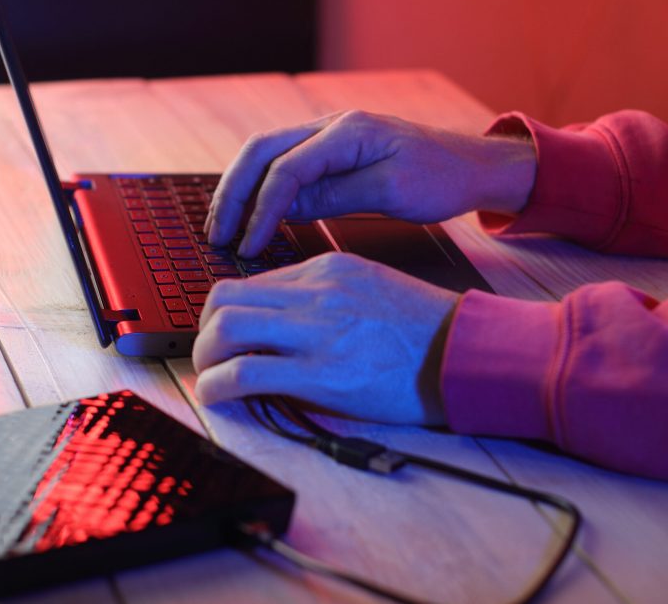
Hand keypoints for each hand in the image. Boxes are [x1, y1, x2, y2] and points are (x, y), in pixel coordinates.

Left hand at [192, 252, 459, 424]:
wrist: (463, 351)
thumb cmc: (423, 327)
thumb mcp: (370, 286)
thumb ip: (324, 295)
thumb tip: (283, 318)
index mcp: (327, 269)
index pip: (252, 281)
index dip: (227, 311)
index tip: (226, 333)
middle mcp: (315, 293)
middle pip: (224, 298)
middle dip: (204, 329)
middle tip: (210, 354)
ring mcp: (316, 331)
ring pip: (224, 328)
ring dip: (205, 356)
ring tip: (212, 376)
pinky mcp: (321, 374)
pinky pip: (244, 373)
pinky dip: (217, 386)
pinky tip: (218, 397)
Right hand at [205, 110, 536, 257]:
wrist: (472, 166)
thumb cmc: (442, 177)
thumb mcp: (394, 192)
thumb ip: (337, 195)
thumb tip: (285, 207)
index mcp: (347, 132)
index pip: (286, 168)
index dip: (261, 208)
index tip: (248, 245)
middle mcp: (331, 127)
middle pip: (261, 152)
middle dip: (233, 193)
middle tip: (216, 233)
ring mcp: (329, 138)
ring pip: (266, 157)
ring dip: (240, 190)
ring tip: (222, 225)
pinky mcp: (332, 155)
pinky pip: (285, 167)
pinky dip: (262, 191)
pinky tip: (253, 216)